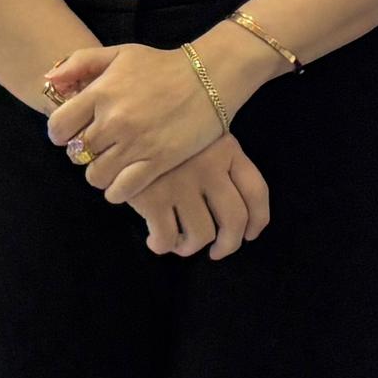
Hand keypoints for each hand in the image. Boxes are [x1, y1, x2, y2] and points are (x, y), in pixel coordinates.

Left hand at [42, 42, 231, 201]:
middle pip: (77, 154)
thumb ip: (79, 62)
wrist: (210, 77)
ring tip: (113, 162)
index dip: (61, 133)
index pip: (58, 128)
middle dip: (84, 151)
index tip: (74, 131)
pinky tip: (125, 179)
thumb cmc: (162, 65)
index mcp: (101, 93)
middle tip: (100, 145)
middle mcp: (114, 121)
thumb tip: (48, 80)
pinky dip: (117, 190)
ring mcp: (136, 144)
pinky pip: (121, 191)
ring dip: (100, 172)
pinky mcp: (157, 162)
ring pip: (95, 176)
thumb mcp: (119, 53)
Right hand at [134, 133, 270, 257]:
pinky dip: (162, 246)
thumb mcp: (199, 135)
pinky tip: (155, 239)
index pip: (256, 192)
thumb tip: (236, 217)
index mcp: (226, 148)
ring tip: (179, 243)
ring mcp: (182, 183)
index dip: (258, 220)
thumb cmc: (162, 132)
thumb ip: (220, 163)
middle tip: (217, 252)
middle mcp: (209, 166)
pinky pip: (167, 238)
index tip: (249, 235)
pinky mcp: (153, 198)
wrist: (119, 126)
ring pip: (201, 235)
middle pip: (234, 220)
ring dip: (190, 247)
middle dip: (228, 245)